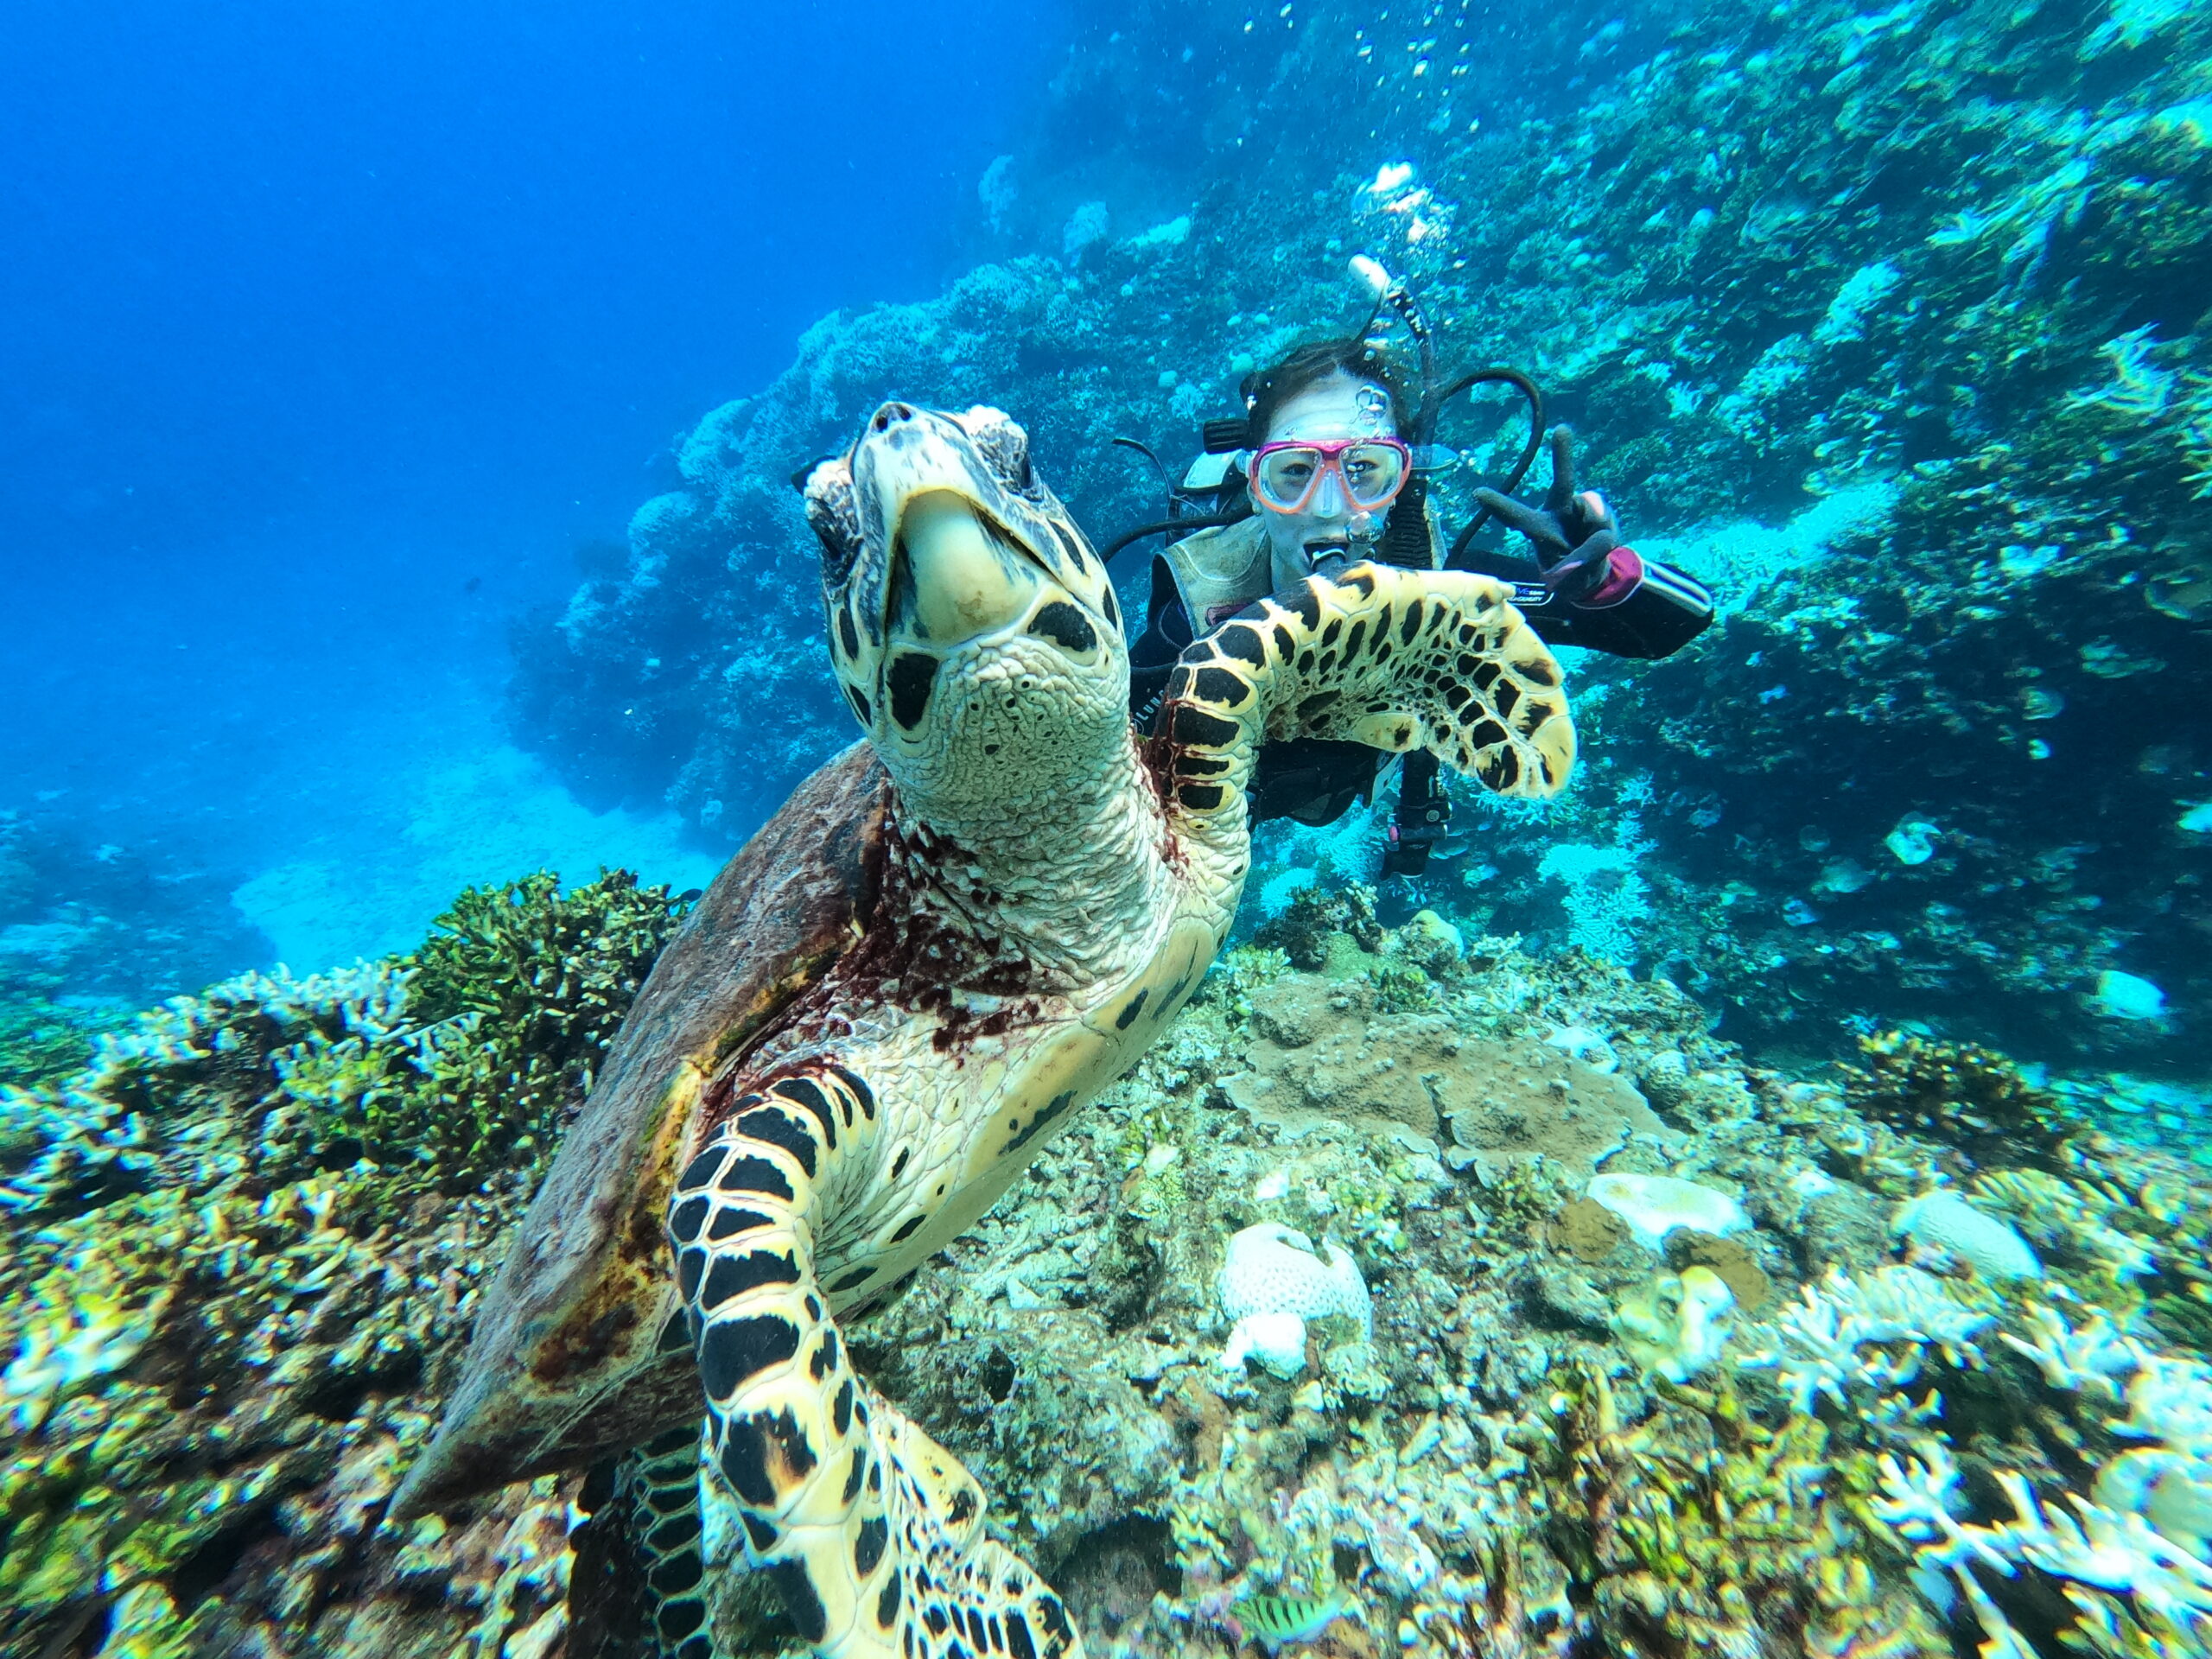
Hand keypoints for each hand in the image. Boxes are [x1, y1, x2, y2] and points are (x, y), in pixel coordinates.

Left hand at [1472, 426, 1619, 600]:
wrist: (1594, 574)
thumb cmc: (1572, 570)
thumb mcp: (1573, 575)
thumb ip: (1586, 554)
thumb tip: (1599, 527)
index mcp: (1537, 528)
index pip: (1515, 515)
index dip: (1498, 504)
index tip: (1477, 492)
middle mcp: (1559, 511)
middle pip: (1564, 484)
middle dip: (1564, 456)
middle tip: (1563, 430)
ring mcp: (1582, 509)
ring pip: (1594, 512)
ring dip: (1594, 538)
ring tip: (1587, 553)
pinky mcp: (1602, 512)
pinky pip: (1606, 521)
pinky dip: (1603, 537)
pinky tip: (1602, 542)